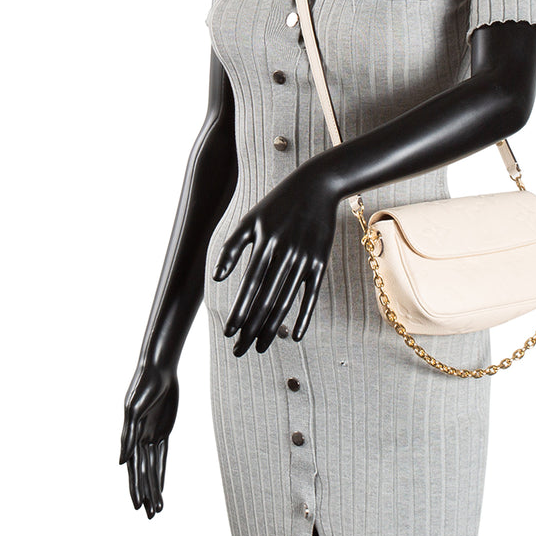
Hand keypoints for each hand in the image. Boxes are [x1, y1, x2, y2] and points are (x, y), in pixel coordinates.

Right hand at [119, 363, 177, 517]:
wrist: (159, 370)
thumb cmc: (143, 386)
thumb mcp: (135, 409)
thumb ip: (128, 436)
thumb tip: (121, 463)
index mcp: (130, 436)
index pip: (134, 468)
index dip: (136, 487)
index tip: (137, 505)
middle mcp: (139, 439)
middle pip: (143, 473)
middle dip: (146, 493)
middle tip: (150, 515)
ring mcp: (151, 434)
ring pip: (153, 467)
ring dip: (154, 487)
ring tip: (157, 508)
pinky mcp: (163, 430)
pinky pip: (162, 455)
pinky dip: (161, 471)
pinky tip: (160, 486)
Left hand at [212, 167, 337, 355]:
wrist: (316, 185)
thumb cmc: (278, 204)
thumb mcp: (251, 219)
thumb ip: (232, 247)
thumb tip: (215, 278)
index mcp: (265, 242)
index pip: (249, 284)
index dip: (239, 310)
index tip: (229, 332)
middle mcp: (285, 252)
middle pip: (266, 298)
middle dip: (251, 328)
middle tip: (240, 350)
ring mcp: (305, 258)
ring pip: (286, 300)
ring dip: (273, 327)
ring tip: (260, 347)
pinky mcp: (321, 262)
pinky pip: (311, 295)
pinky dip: (304, 316)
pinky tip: (296, 336)